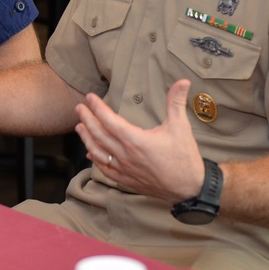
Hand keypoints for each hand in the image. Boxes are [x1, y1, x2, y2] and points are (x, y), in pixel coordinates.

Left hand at [73, 79, 204, 203]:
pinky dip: (95, 159)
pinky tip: (90, 153)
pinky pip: (105, 169)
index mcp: (135, 140)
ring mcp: (124, 169)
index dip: (97, 107)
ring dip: (86, 138)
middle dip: (86, 119)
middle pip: (98, 134)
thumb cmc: (184, 157)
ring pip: (98, 152)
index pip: (109, 120)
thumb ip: (176, 101)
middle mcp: (125, 155)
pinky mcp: (126, 180)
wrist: (190, 188)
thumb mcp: (181, 126)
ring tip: (79, 126)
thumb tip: (183, 81)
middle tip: (79, 108)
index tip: (90, 97)